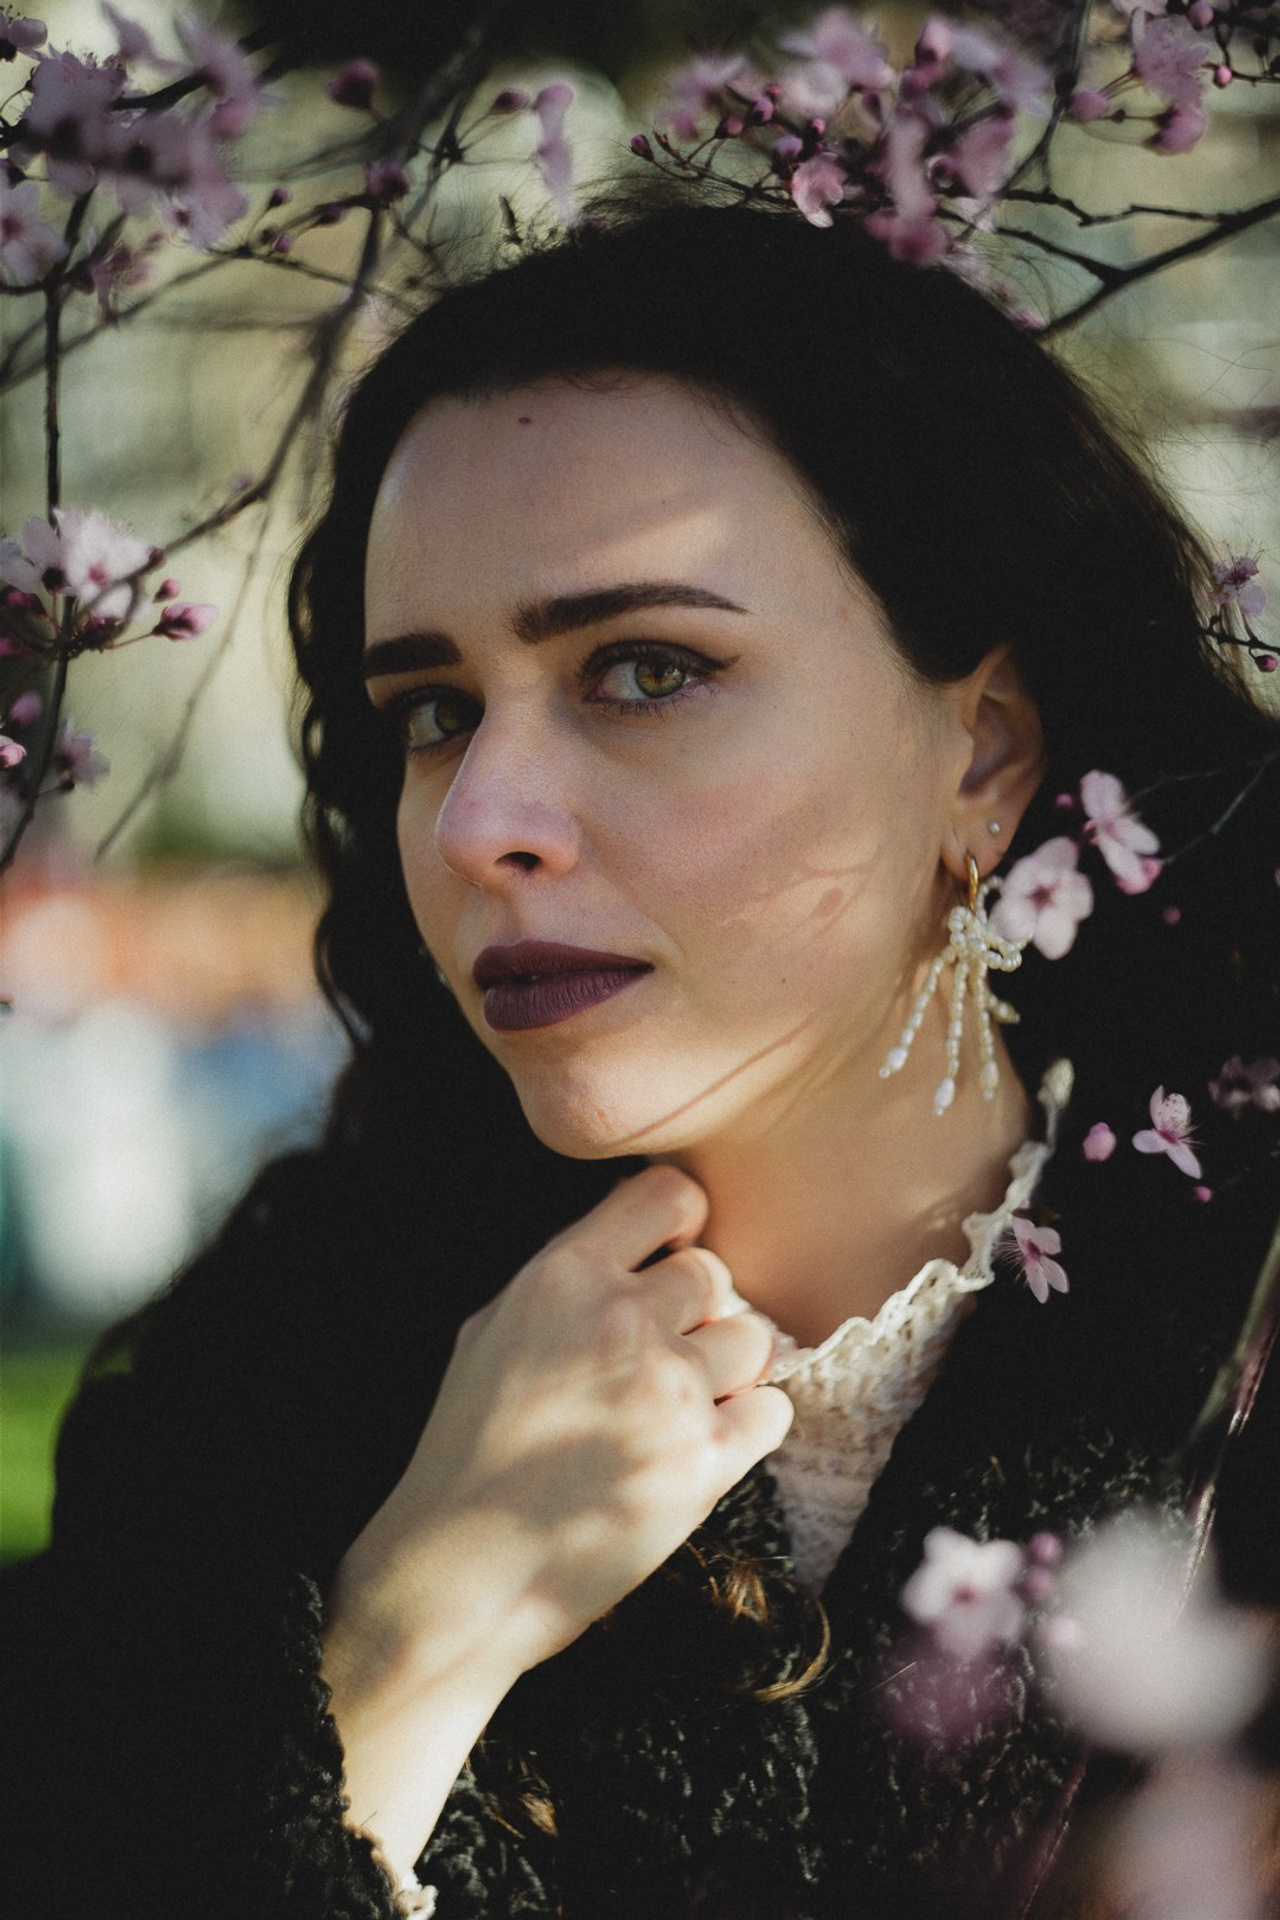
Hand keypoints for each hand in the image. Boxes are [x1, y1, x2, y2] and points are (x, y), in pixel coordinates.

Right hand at [338, 1164, 791, 1687]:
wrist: (461, 1573)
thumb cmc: (470, 1452)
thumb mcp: (494, 1330)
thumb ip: (571, 1278)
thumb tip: (643, 1242)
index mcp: (563, 1277)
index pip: (670, 1194)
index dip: (680, 1226)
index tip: (667, 1260)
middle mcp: (621, 1321)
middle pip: (716, 1273)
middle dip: (695, 1313)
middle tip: (659, 1359)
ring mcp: (668, 1392)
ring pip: (754, 1338)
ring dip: (727, 1370)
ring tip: (676, 1408)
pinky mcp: (703, 1464)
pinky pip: (773, 1411)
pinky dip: (747, 1427)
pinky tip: (700, 1446)